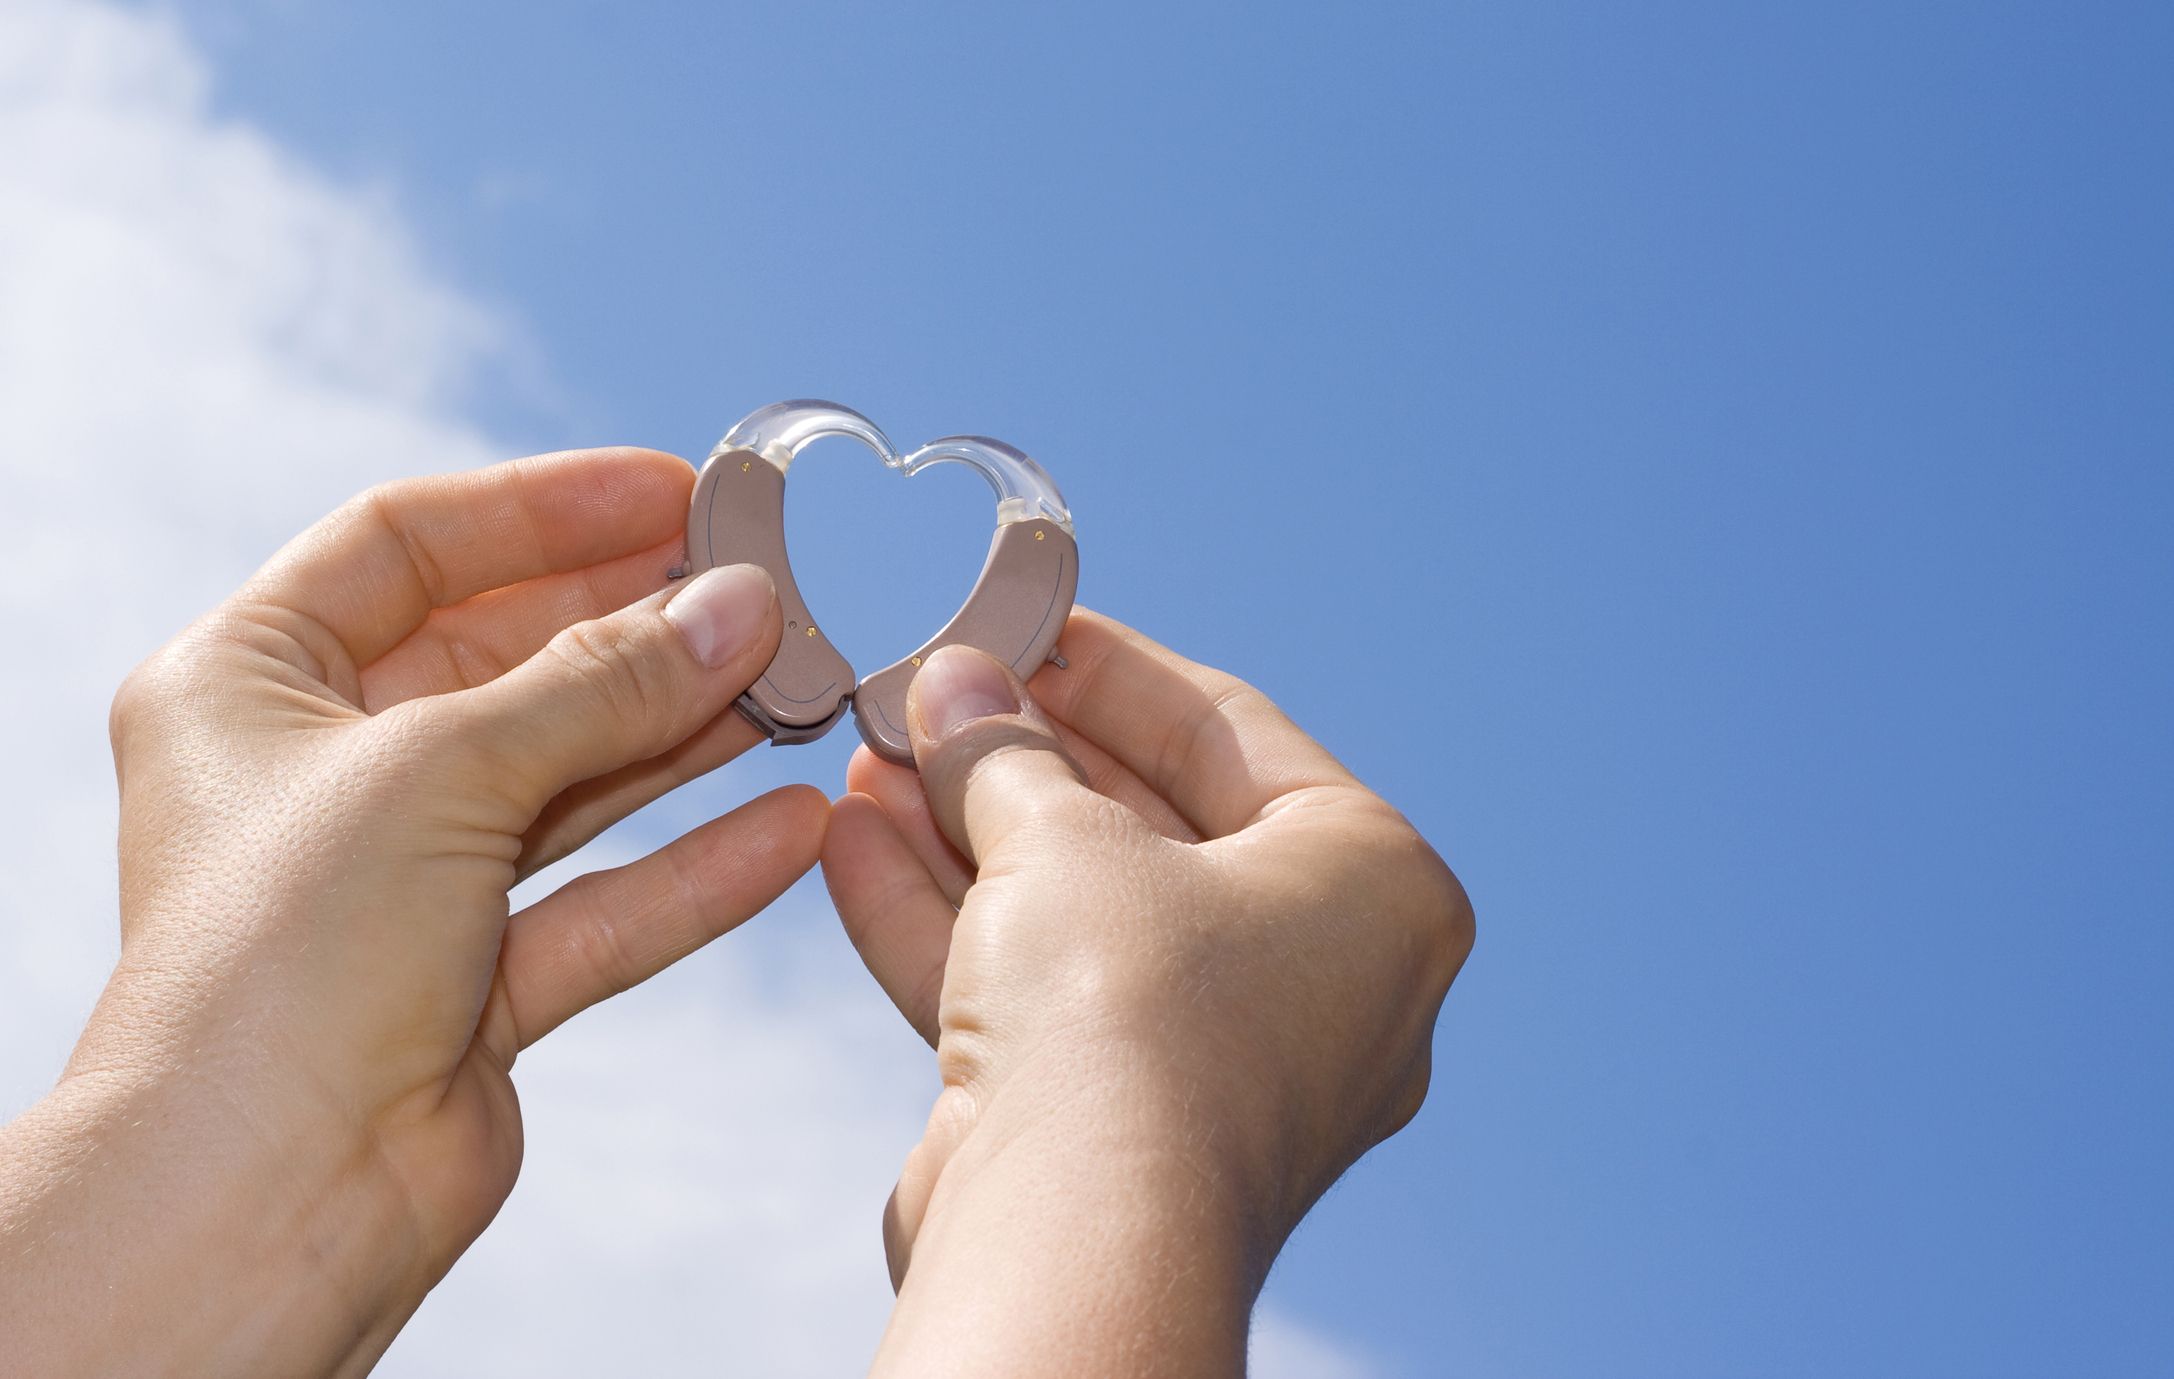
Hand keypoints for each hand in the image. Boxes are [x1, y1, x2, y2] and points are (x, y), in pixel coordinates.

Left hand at [0, 449, 826, 1375]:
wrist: (266, 1196)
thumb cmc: (286, 960)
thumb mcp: (446, 768)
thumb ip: (606, 681)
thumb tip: (741, 605)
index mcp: (248, 682)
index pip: (407, 544)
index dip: (544, 509)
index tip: (675, 490)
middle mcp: (319, 773)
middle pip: (505, 658)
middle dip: (637, 622)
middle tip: (762, 584)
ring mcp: (401, 880)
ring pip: (568, 776)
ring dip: (682, 730)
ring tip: (799, 679)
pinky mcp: (474, 981)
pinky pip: (605, 899)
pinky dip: (695, 866)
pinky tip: (793, 826)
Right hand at [822, 611, 1473, 1376]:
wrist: (1079, 1240)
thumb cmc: (1128, 1015)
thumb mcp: (1064, 837)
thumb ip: (1008, 750)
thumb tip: (951, 686)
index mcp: (1372, 889)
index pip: (1235, 735)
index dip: (1114, 671)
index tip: (1024, 623)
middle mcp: (1320, 982)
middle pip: (1151, 825)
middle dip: (1023, 756)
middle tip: (932, 692)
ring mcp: (1221, 1062)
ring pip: (1081, 916)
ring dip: (968, 832)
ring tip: (873, 751)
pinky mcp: (1125, 1126)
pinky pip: (1040, 994)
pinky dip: (951, 920)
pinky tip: (853, 840)